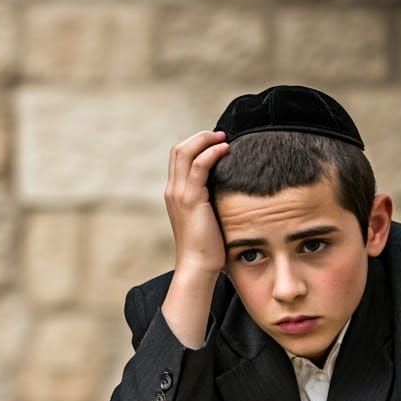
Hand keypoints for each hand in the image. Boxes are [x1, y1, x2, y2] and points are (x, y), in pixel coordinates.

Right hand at [164, 130, 229, 276]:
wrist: (197, 264)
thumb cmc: (206, 245)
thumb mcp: (206, 216)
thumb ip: (209, 199)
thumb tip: (228, 186)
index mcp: (174, 193)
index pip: (179, 157)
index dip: (196, 144)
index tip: (217, 142)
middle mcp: (172, 190)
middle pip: (179, 149)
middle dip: (201, 137)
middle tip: (221, 136)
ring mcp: (179, 194)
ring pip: (185, 152)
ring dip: (206, 139)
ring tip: (225, 139)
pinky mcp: (191, 199)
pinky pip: (199, 166)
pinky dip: (211, 152)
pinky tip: (226, 150)